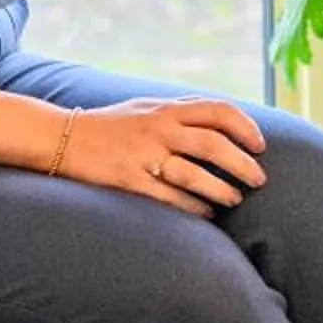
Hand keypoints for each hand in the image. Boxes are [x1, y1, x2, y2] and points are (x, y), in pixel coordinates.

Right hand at [56, 98, 268, 215]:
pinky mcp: (129, 180)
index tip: (260, 145)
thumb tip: (223, 122)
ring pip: (194, 173)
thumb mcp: (147, 107)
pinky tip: (205, 215)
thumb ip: (182, 113)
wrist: (62, 138)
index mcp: (166, 109)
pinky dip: (192, 207)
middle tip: (259, 180)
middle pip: (214, 144)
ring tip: (235, 200)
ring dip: (221, 189)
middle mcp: (158, 129)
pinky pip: (168, 197)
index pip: (218, 111)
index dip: (245, 127)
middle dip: (242, 163)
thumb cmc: (112, 125)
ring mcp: (143, 155)